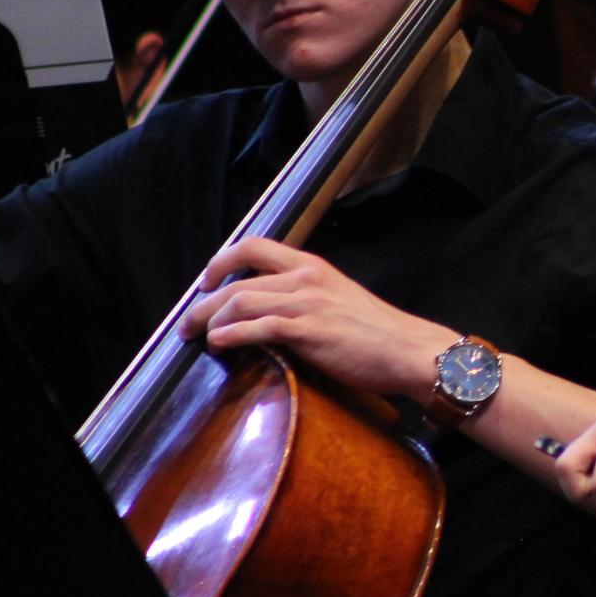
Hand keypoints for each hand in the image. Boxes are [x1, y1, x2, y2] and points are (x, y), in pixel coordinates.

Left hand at [178, 236, 452, 399]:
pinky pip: (259, 328)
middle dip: (203, 301)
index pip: (254, 246)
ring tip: (197, 336)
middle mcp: (305, 278)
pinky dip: (232, 335)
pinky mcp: (309, 331)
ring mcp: (306, 304)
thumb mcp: (338, 299)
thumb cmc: (376, 332)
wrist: (407, 350)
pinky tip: (219, 343)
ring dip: (210, 320)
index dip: (222, 261)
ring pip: (241, 302)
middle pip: (237, 279)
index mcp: (312, 267)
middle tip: (187, 322)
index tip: (207, 281)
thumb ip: (305, 298)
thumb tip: (270, 312)